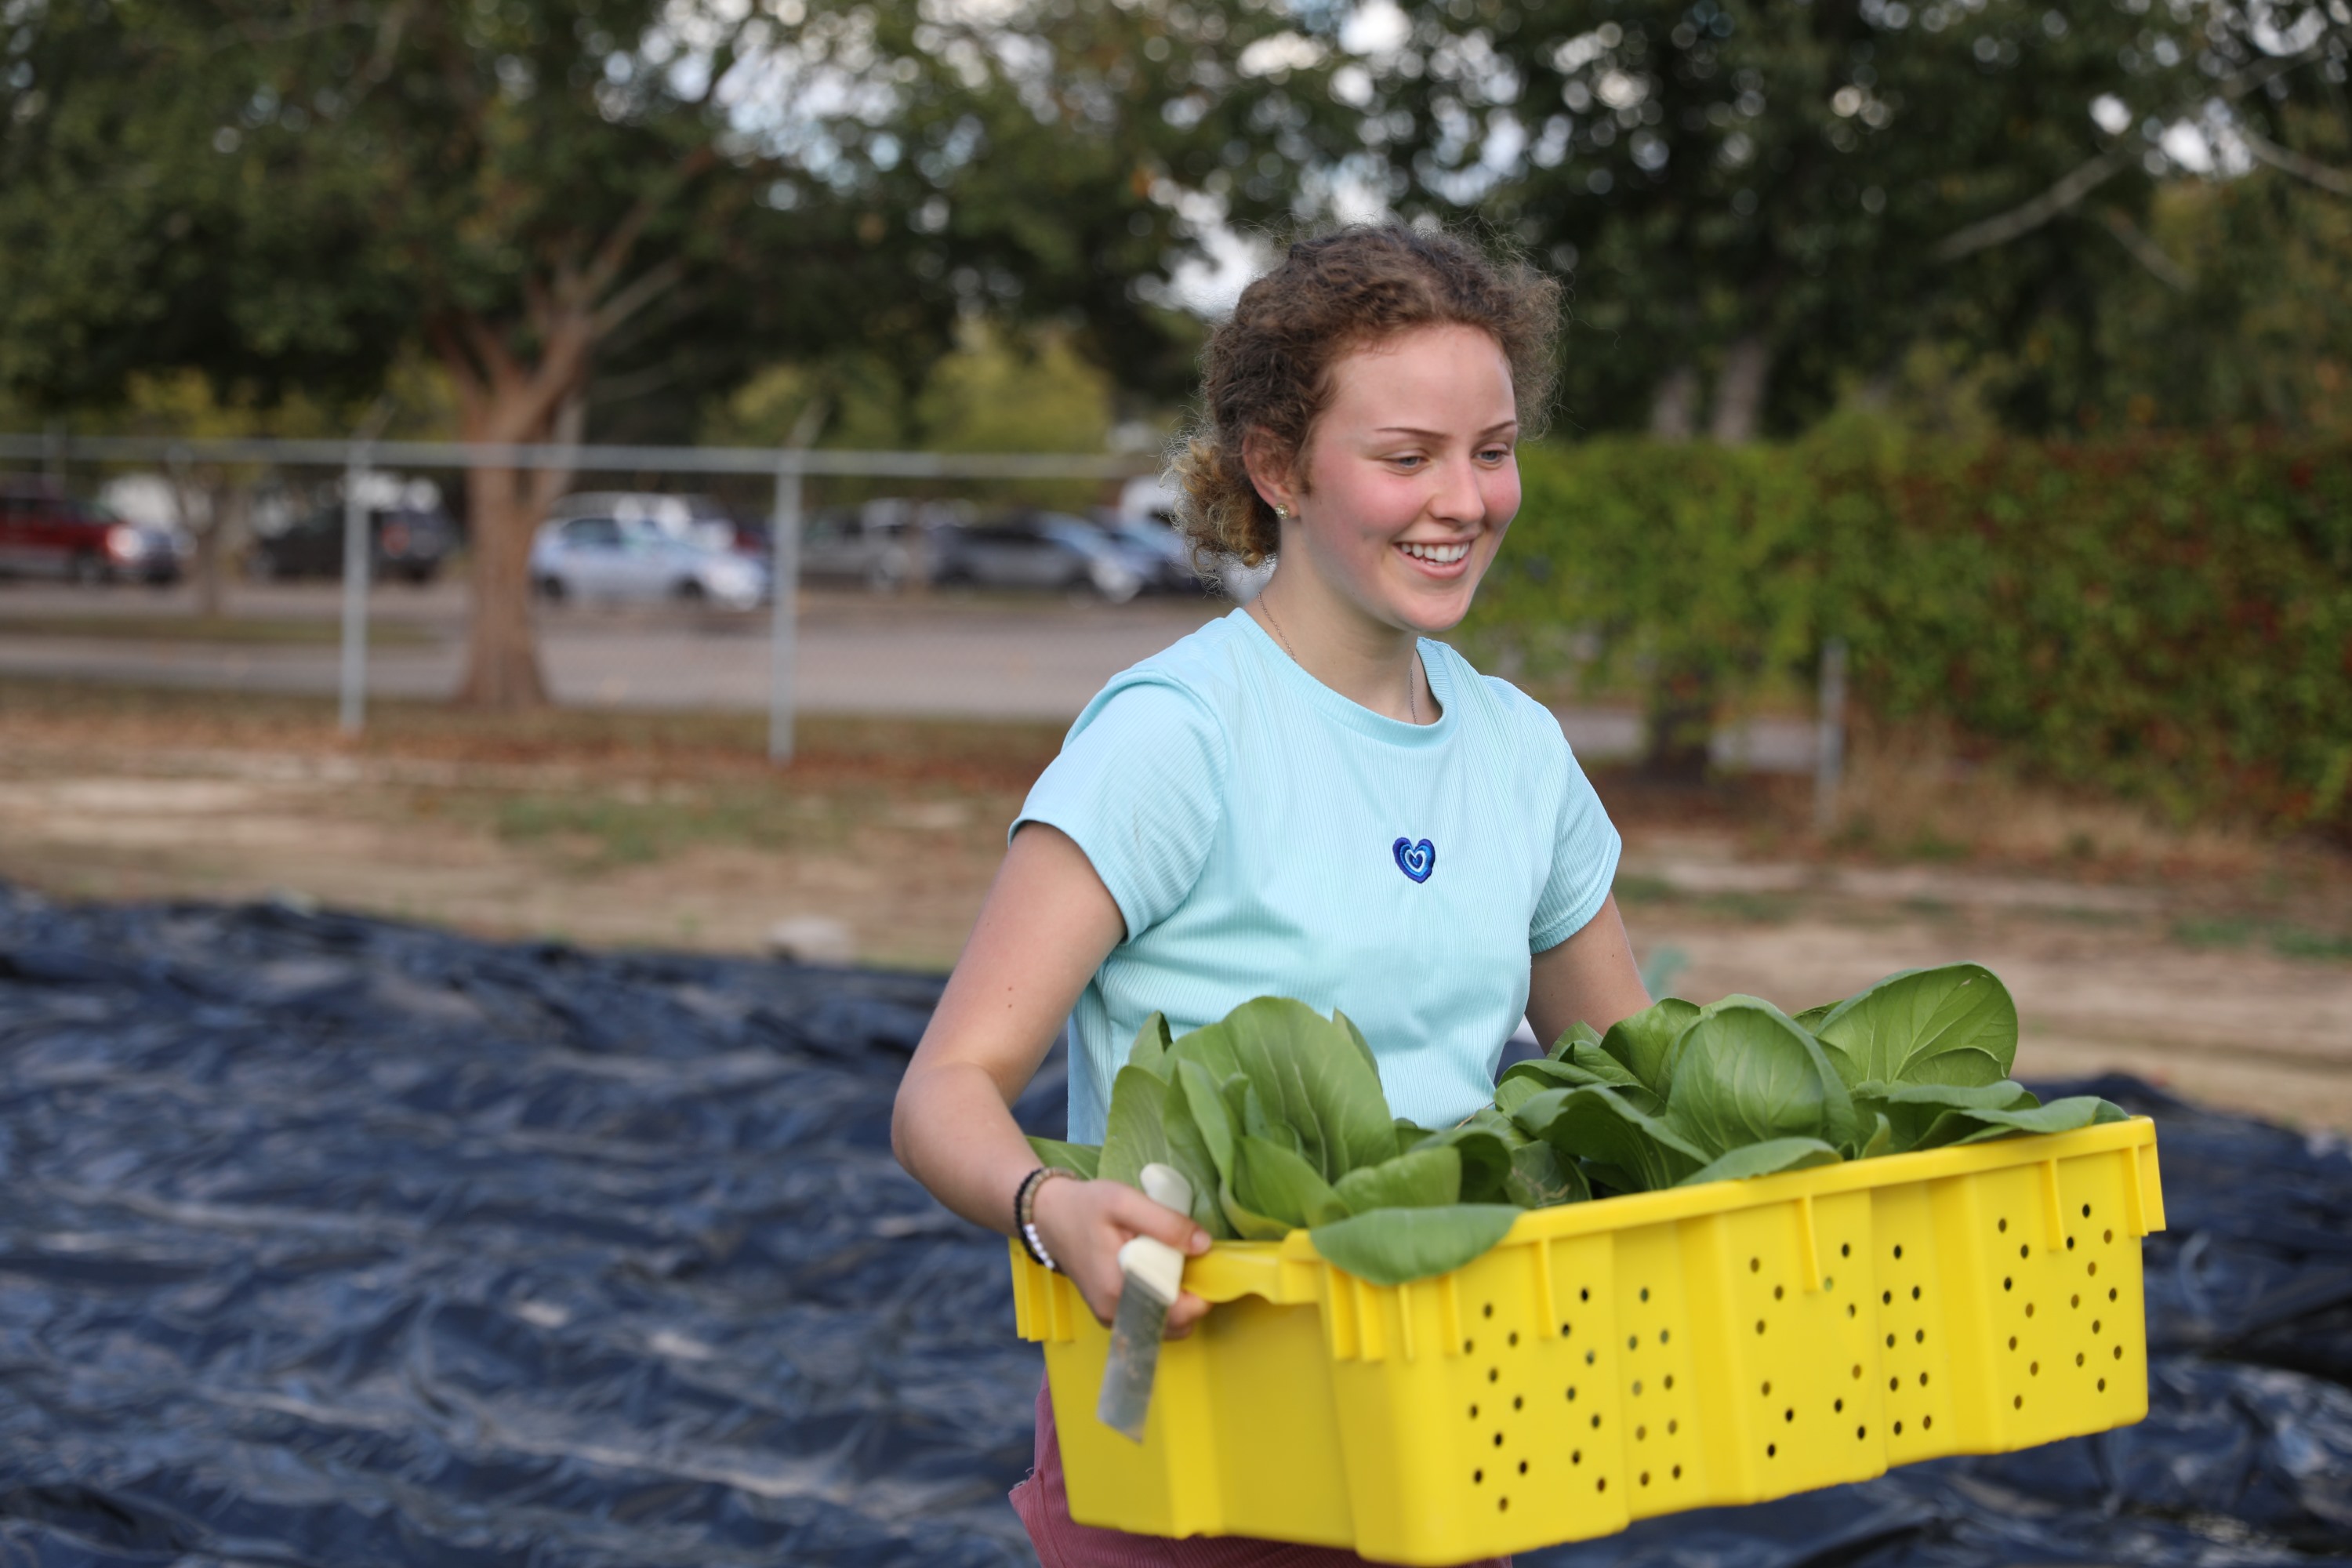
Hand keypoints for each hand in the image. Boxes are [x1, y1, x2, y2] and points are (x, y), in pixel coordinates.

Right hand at [1030, 1176, 1213, 1338]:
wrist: (1049, 1216)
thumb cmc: (1085, 1206)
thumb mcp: (1124, 1201)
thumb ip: (1165, 1222)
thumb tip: (1204, 1246)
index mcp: (1119, 1289)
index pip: (1179, 1313)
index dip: (1203, 1293)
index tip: (1205, 1265)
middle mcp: (1115, 1313)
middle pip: (1177, 1324)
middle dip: (1194, 1298)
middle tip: (1190, 1261)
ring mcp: (1111, 1317)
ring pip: (1165, 1326)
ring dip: (1181, 1303)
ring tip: (1175, 1266)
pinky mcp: (1110, 1314)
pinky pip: (1150, 1320)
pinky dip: (1164, 1304)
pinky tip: (1161, 1275)